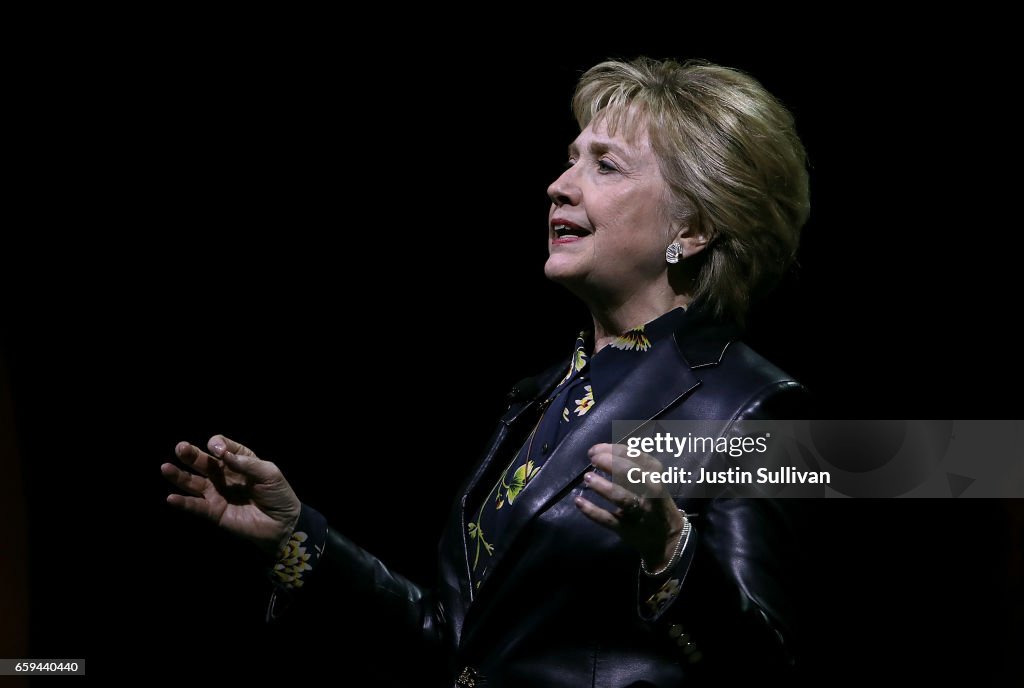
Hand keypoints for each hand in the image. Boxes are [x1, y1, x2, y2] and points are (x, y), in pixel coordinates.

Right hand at [161, 434, 300, 555]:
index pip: (222, 447)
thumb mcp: (269, 473)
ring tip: (165, 468)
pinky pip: (195, 506)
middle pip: (202, 462)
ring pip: (193, 482)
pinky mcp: (214, 512)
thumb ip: (246, 463)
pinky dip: (183, 503)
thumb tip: (222, 454)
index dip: (218, 445)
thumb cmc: (279, 495)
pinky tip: (171, 498)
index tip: (220, 452)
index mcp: (240, 460)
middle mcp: (224, 475)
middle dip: (191, 454)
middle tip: (180, 448)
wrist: (282, 524)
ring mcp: (217, 493)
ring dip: (179, 476)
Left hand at [575, 443, 684, 569]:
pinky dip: (591, 510)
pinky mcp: (626, 528)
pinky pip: (607, 519)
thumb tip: (602, 452)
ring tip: (587, 477)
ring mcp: (638, 511)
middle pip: (629, 474)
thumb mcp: (652, 479)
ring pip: (620, 497)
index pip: (635, 457)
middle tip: (593, 459)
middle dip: (609, 463)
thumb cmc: (654, 501)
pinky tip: (578, 501)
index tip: (596, 449)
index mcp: (655, 476)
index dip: (613, 450)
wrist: (668, 536)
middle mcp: (649, 493)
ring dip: (601, 486)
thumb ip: (633, 465)